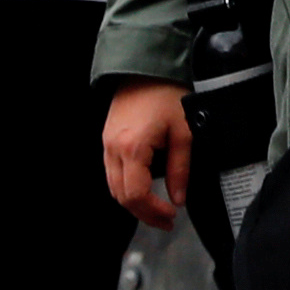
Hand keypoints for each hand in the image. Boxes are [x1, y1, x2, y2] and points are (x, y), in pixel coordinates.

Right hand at [101, 81, 193, 227]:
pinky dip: (126, 187)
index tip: (171, 217)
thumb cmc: (167, 94)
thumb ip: (181, 169)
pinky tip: (144, 190)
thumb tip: (178, 198)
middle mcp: (113, 150)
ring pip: (113, 188)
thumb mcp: (183, 132)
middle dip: (143, 213)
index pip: (136, 195)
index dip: (153, 212)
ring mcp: (106, 145)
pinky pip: (112, 173)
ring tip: (156, 210)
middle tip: (165, 221)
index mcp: (133, 148)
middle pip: (121, 196)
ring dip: (133, 203)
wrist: (145, 68)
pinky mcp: (106, 140)